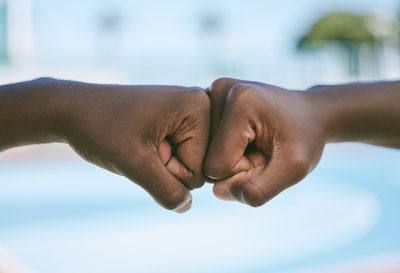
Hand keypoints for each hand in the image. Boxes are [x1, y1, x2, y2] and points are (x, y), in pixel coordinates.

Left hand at [55, 80, 209, 211]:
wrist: (72, 110)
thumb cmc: (100, 130)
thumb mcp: (134, 164)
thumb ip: (166, 190)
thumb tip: (186, 206)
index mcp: (197, 107)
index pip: (200, 169)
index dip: (167, 170)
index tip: (142, 146)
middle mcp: (200, 104)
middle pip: (199, 165)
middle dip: (166, 166)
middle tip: (139, 144)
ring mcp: (188, 111)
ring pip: (188, 162)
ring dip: (161, 162)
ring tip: (138, 141)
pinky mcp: (176, 118)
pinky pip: (179, 153)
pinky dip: (158, 155)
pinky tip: (141, 140)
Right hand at [204, 78, 325, 205]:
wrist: (309, 113)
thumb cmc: (304, 139)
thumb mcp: (294, 169)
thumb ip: (258, 190)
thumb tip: (218, 191)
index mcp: (240, 102)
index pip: (217, 167)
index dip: (244, 171)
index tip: (267, 153)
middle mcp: (218, 90)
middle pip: (207, 159)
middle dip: (236, 164)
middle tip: (263, 147)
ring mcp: (210, 93)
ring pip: (204, 153)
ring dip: (231, 157)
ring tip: (255, 141)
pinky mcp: (207, 99)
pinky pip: (204, 143)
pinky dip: (224, 148)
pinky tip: (243, 135)